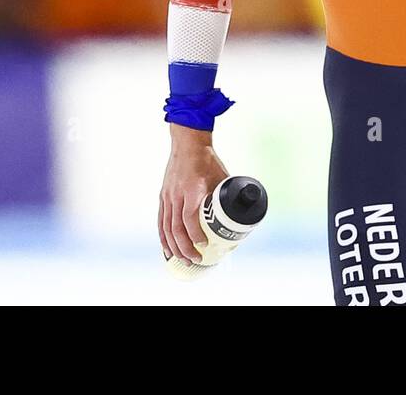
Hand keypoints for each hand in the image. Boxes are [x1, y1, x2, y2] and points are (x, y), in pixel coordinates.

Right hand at [160, 126, 228, 264]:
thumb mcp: (222, 177)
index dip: (195, 234)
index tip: (203, 245)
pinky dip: (163, 237)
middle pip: (177, 227)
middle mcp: (177, 194)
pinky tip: (167, 249)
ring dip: (174, 246)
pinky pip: (161, 221)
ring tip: (183, 260)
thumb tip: (244, 210)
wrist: (187, 144)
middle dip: (185, 247)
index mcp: (193, 189)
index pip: (190, 217)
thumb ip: (228, 194)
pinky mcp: (163, 197)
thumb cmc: (207, 160)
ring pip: (167, 227)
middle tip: (195, 260)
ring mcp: (168, 196)